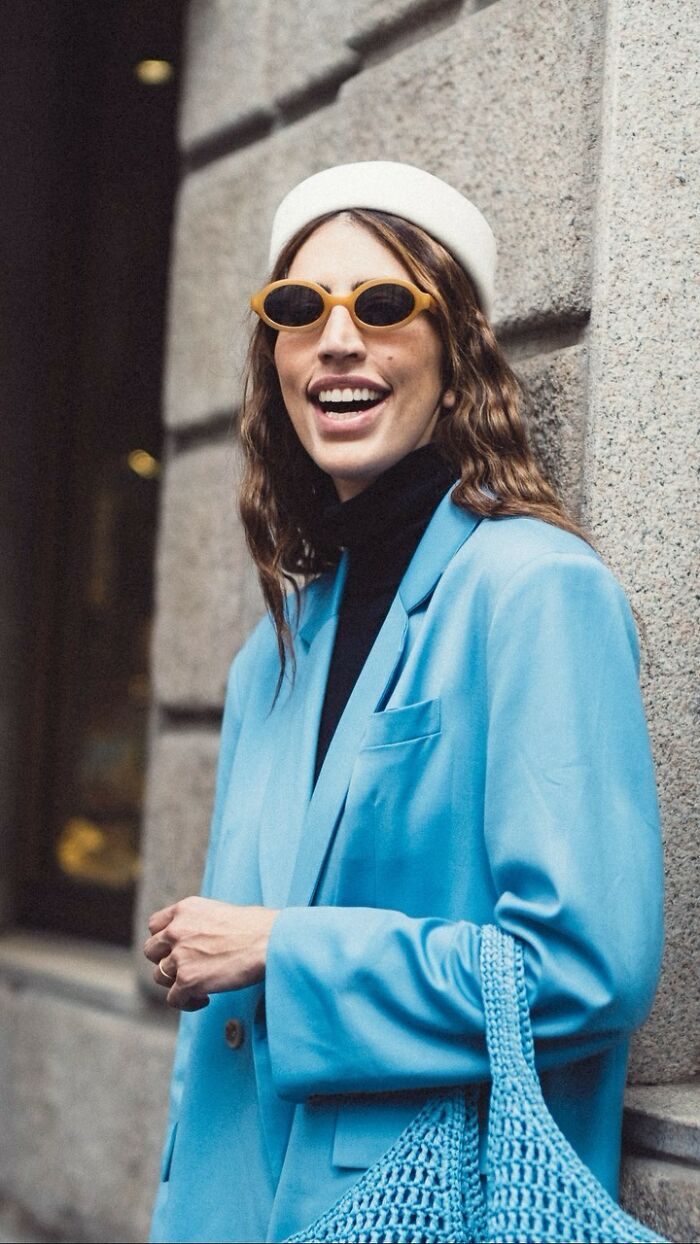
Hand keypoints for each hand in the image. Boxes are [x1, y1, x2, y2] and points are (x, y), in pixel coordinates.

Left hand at [143, 896, 278, 1011]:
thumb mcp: (220, 911)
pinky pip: (173, 999)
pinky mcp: (187, 980)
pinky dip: (187, 1002)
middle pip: (151, 950)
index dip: (163, 940)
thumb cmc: (257, 927)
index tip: (176, 949)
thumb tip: (199, 939)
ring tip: (197, 985)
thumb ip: (200, 923)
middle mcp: (177, 930)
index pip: (155, 925)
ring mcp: (180, 955)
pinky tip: (205, 998)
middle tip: (185, 968)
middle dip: (165, 960)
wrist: (269, 941)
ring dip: (175, 982)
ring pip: (159, 975)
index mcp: (186, 909)